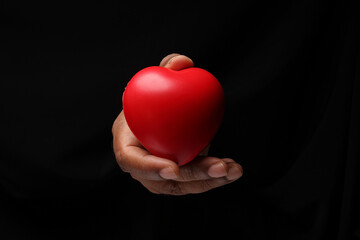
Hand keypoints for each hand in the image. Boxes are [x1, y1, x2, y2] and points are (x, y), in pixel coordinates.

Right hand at [112, 53, 242, 194]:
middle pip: (163, 180)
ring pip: (183, 186)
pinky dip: (214, 177)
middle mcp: (141, 166)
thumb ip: (166, 69)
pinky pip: (194, 182)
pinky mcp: (176, 180)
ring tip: (233, 169)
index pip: (130, 160)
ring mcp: (158, 177)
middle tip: (219, 167)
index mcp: (126, 143)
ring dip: (210, 180)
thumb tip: (183, 62)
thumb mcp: (153, 81)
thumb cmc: (150, 99)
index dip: (149, 168)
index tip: (174, 168)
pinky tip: (233, 168)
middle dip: (194, 176)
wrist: (154, 117)